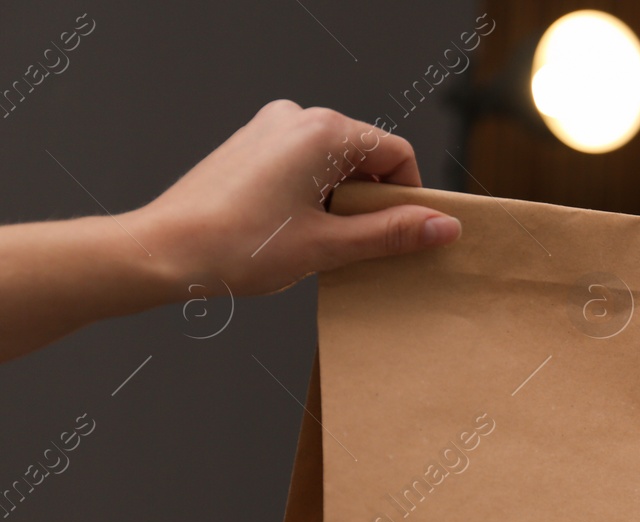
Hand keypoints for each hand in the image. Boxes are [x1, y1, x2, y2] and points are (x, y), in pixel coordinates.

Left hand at [131, 99, 460, 295]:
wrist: (162, 251)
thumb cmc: (236, 247)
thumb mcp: (329, 246)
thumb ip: (392, 233)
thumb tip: (443, 227)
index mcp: (321, 132)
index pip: (396, 154)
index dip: (410, 198)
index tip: (407, 236)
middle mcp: (296, 117)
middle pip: (367, 156)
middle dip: (374, 202)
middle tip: (361, 247)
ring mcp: (270, 129)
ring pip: (336, 163)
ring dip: (344, 203)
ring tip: (322, 243)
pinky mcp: (252, 146)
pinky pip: (306, 165)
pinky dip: (316, 196)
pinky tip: (297, 233)